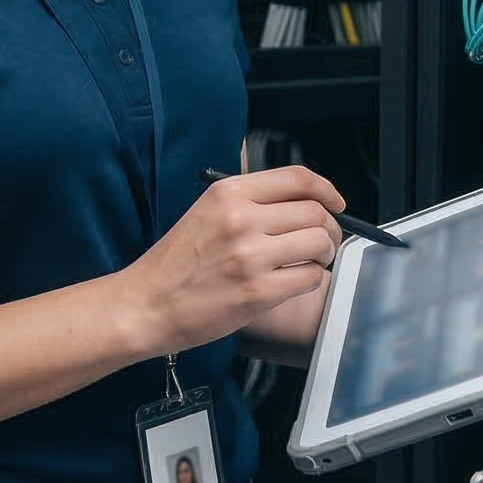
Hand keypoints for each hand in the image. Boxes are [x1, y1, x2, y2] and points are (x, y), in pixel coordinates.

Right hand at [118, 166, 345, 357]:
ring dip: (323, 255)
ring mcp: (251, 256)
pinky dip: (311, 280)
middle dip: (329, 227)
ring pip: (319, 243)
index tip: (336, 202)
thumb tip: (303, 202)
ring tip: (308, 262)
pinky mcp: (259, 292)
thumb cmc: (175, 264)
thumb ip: (250, 202)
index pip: (298, 178)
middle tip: (320, 241)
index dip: (327, 189)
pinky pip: (311, 278)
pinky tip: (293, 282)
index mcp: (228, 193)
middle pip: (315, 212)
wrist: (146, 304)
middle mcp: (241, 219)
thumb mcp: (206, 212)